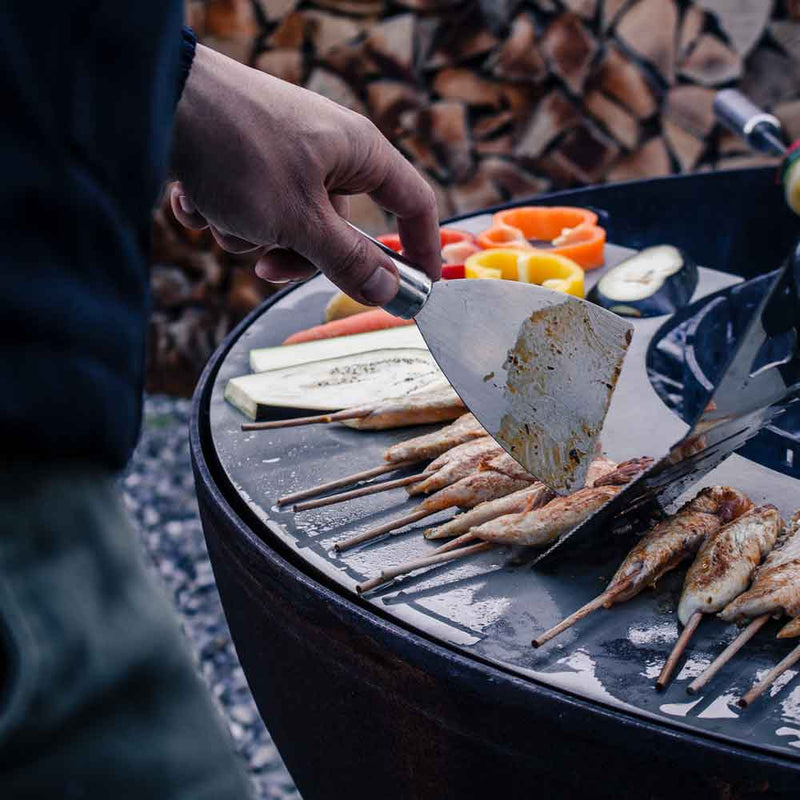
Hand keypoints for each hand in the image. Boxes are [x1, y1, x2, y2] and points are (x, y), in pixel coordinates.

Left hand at [170, 45, 440, 304]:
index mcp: (358, 153)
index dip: (421, 250)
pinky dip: (224, 213)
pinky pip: (253, 207)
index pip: (414, 204)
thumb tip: (390, 292)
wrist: (155, 98)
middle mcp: (329, 151)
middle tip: (266, 267)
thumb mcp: (298, 220)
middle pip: (339, 229)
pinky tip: (196, 196)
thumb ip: (347, 261)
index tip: (420, 291)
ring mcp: (288, 154)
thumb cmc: (237, 150)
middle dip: (298, 254)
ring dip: (249, 233)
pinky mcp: (249, 158)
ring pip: (288, 224)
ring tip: (217, 212)